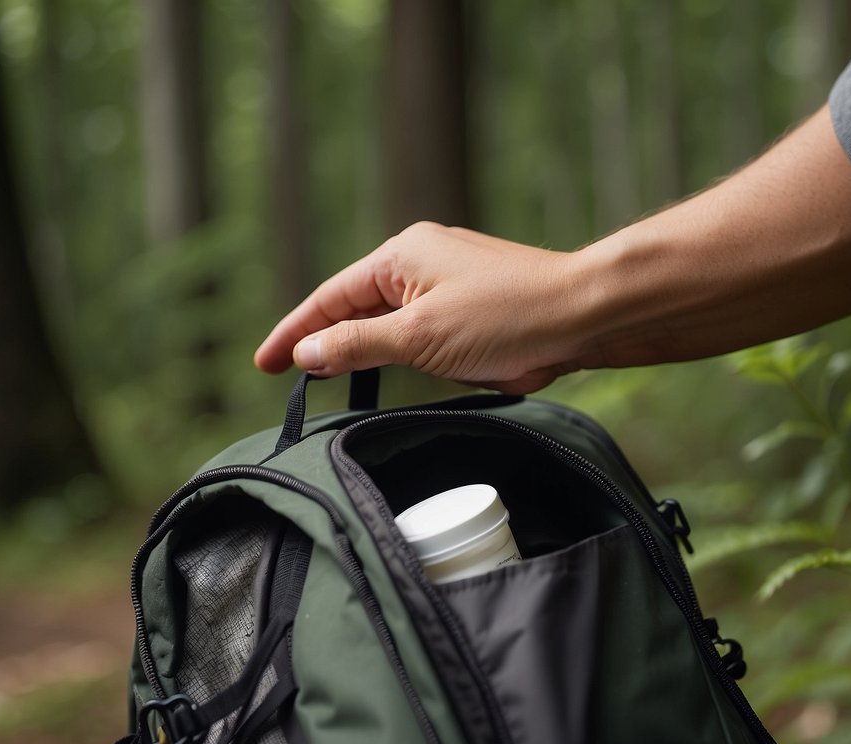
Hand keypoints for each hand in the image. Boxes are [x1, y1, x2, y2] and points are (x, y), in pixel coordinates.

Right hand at [254, 222, 598, 393]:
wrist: (584, 315)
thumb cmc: (507, 316)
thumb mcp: (419, 336)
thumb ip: (358, 344)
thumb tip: (308, 352)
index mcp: (402, 255)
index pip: (331, 297)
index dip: (295, 332)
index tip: (265, 363)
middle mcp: (422, 261)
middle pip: (358, 308)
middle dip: (329, 343)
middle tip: (293, 380)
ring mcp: (449, 285)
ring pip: (393, 327)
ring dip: (375, 354)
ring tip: (345, 382)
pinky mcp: (474, 311)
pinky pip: (426, 336)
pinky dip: (411, 358)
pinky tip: (412, 377)